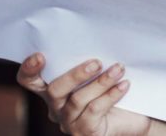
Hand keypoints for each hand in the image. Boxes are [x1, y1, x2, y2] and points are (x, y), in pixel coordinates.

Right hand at [16, 52, 153, 135]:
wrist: (136, 119)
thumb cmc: (116, 92)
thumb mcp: (102, 74)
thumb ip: (92, 62)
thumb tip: (100, 39)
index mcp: (54, 90)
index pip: (30, 81)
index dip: (29, 69)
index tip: (40, 55)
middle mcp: (57, 107)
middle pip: (54, 90)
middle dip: (75, 75)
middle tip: (97, 62)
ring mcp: (69, 121)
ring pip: (77, 100)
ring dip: (100, 82)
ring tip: (118, 69)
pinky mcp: (85, 131)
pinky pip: (94, 111)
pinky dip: (110, 96)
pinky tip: (123, 85)